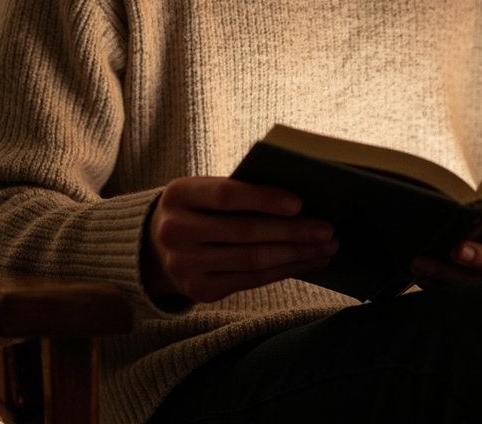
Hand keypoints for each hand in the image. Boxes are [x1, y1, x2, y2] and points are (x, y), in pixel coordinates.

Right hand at [142, 176, 337, 303]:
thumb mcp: (202, 190)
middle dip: (292, 231)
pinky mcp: (200, 291)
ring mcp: (186, 266)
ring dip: (295, 253)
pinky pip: (251, 280)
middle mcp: (176, 232)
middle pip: (245, 232)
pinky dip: (284, 270)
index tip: (299, 202)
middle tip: (327, 229)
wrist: (154, 246)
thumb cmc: (195, 207)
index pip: (225, 195)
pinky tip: (306, 261)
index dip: (263, 199)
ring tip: (325, 246)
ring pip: (252, 260)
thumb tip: (298, 200)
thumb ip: (238, 190)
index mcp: (178, 195)